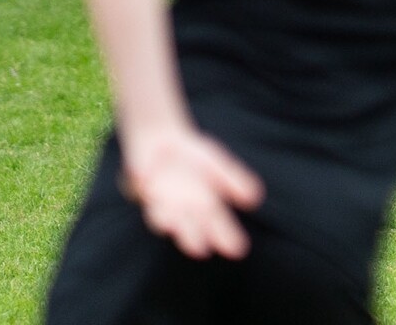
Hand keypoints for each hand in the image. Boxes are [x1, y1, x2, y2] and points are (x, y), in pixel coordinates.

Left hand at [121, 124, 264, 259]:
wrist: (162, 144)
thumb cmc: (192, 158)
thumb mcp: (218, 166)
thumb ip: (234, 181)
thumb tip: (255, 200)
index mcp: (204, 205)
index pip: (217, 223)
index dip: (226, 236)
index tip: (238, 250)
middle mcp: (181, 208)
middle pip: (188, 227)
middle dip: (193, 238)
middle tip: (200, 250)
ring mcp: (160, 201)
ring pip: (163, 217)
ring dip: (166, 221)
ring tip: (173, 226)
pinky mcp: (140, 189)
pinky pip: (142, 194)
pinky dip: (145, 192)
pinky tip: (150, 191)